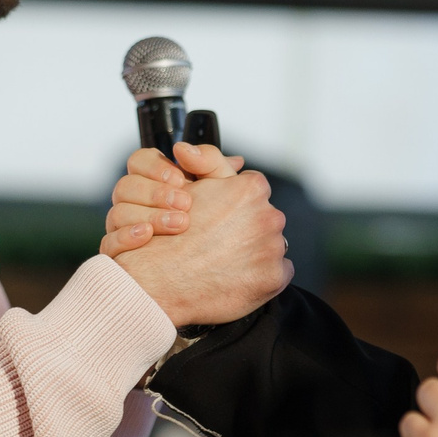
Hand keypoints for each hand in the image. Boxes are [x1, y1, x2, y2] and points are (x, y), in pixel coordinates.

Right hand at [101, 143, 242, 254]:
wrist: (215, 274)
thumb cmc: (217, 228)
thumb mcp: (224, 191)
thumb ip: (211, 163)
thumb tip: (186, 150)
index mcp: (154, 183)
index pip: (138, 162)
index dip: (154, 167)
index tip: (179, 179)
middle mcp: (135, 204)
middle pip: (125, 186)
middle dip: (155, 193)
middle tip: (186, 204)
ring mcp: (123, 229)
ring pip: (117, 212)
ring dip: (149, 215)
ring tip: (180, 225)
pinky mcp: (119, 255)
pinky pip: (108, 243)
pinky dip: (126, 237)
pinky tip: (148, 236)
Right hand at [109, 148, 289, 329]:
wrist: (161, 281)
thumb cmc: (171, 236)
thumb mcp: (189, 187)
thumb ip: (208, 162)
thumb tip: (222, 155)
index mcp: (251, 190)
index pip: (255, 190)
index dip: (235, 204)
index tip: (223, 216)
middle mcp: (268, 216)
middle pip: (264, 218)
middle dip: (247, 228)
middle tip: (220, 241)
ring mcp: (273, 248)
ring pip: (270, 245)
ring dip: (254, 251)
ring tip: (224, 261)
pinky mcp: (273, 277)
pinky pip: (277, 273)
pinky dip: (260, 275)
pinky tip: (235, 276)